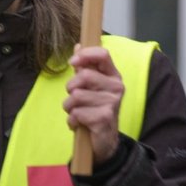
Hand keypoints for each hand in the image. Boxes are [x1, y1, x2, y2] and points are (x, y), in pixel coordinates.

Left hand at [63, 45, 124, 165]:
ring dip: (69, 107)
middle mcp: (116, 87)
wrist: (104, 140)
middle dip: (71, 88)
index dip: (85, 55)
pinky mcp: (104, 118)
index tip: (73, 62)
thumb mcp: (91, 86)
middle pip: (84, 76)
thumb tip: (78, 46)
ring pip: (76, 96)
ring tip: (78, 113)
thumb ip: (85, 66)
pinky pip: (76, 113)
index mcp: (113, 76)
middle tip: (74, 98)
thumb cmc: (95, 109)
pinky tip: (80, 124)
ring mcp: (112, 103)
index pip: (102, 55)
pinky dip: (72, 120)